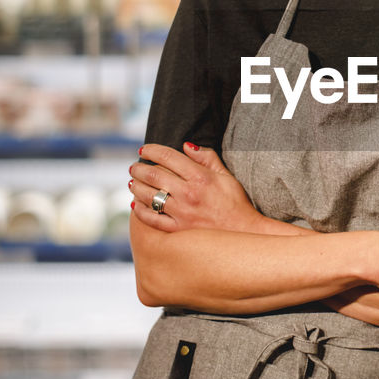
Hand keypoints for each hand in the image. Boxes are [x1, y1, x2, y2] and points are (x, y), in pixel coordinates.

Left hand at [129, 141, 260, 233]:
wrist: (245, 233)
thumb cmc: (236, 203)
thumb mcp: (226, 175)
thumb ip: (207, 157)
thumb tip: (186, 145)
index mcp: (200, 177)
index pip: (168, 157)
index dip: (152, 150)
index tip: (144, 149)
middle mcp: (189, 194)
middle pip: (154, 175)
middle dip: (139, 167)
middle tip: (134, 166)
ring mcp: (182, 213)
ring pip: (149, 196)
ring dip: (136, 186)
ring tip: (133, 182)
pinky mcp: (179, 230)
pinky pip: (152, 219)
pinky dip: (140, 210)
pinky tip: (135, 204)